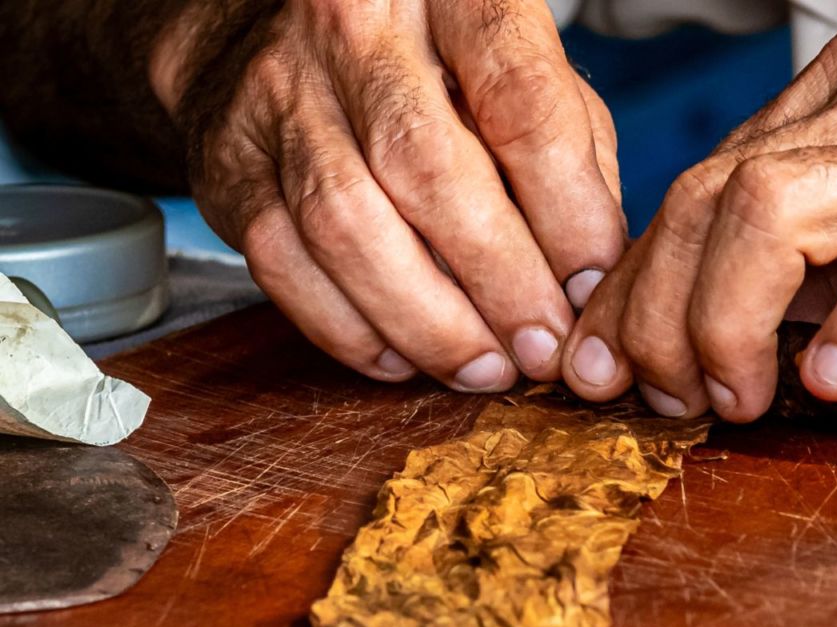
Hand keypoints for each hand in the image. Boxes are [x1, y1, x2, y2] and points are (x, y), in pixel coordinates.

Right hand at [150, 0, 624, 389]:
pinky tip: (403, 358)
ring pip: (350, 228)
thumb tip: (593, 272)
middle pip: (429, 170)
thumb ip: (568, 151)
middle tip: (542, 349)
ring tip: (484, 368)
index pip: (520, 101)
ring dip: (427, 322)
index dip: (566, 210)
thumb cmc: (426, 61)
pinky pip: (285, 265)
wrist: (264, 29)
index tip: (590, 285)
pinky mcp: (229, 164)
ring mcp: (279, 96)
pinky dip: (350, 329)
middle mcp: (354, 30)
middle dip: (498, 280)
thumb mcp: (518, 70)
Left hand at [560, 21, 836, 420]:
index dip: (636, 282)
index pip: (700, 183)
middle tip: (658, 398)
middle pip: (711, 195)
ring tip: (737, 401)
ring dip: (726, 321)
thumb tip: (711, 320)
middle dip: (656, 311)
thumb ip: (818, 240)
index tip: (604, 362)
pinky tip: (832, 384)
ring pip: (775, 212)